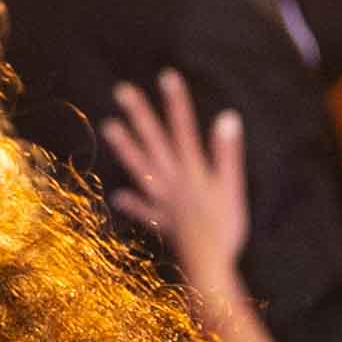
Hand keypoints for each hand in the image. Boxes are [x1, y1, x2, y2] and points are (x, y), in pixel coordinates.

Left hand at [97, 77, 255, 304]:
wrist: (207, 265)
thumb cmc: (225, 228)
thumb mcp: (232, 188)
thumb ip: (228, 153)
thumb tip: (228, 117)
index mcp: (192, 170)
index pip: (183, 128)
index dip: (175, 102)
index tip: (166, 76)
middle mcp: (172, 180)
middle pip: (154, 141)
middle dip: (139, 114)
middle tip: (122, 90)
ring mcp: (163, 200)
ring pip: (140, 168)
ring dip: (125, 147)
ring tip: (109, 126)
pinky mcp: (161, 222)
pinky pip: (142, 210)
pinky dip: (131, 202)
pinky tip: (117, 196)